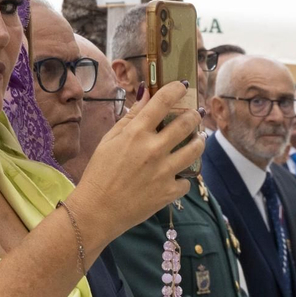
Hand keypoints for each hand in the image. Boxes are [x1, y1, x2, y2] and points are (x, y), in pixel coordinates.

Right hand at [69, 81, 202, 244]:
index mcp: (136, 133)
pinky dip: (183, 177)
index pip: (163, 101)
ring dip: (199, 141)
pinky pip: (187, 180)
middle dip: (194, 115)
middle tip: (193, 115)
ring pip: (196, 149)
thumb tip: (147, 94)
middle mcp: (153, 149)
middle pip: (187, 122)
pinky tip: (177, 175)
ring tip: (196, 140)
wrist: (96, 211)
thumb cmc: (99, 173)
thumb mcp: (109, 140)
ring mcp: (164, 171)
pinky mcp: (168, 192)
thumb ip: (130, 117)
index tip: (182, 86)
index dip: (177, 89)